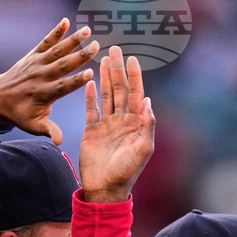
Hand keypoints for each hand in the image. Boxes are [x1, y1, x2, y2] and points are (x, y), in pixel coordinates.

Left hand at [0, 18, 98, 143]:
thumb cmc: (20, 113)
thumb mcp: (34, 125)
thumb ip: (48, 130)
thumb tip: (59, 141)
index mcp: (45, 93)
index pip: (63, 86)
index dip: (77, 81)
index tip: (91, 74)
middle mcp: (42, 76)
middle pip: (63, 65)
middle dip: (80, 56)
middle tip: (96, 47)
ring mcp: (37, 63)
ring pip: (58, 50)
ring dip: (73, 40)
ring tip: (88, 30)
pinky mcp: (34, 55)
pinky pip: (46, 41)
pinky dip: (56, 31)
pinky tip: (66, 22)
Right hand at [80, 46, 154, 202]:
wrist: (106, 186)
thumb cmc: (128, 171)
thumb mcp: (143, 148)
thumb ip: (147, 124)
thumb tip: (147, 100)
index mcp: (136, 124)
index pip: (135, 94)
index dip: (135, 77)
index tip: (133, 59)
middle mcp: (122, 121)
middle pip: (119, 90)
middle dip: (118, 70)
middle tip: (116, 49)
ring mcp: (107, 125)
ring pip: (106, 96)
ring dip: (104, 78)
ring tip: (103, 59)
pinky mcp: (92, 131)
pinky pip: (91, 109)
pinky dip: (90, 96)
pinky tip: (89, 82)